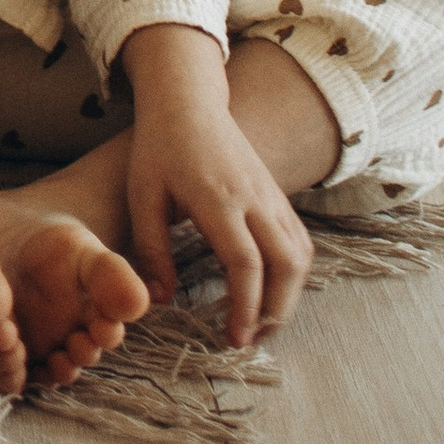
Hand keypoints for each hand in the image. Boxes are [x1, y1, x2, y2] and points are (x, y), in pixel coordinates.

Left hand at [123, 36, 311, 347]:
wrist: (189, 103)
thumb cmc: (159, 150)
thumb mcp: (142, 196)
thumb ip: (151, 249)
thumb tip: (162, 300)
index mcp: (218, 198)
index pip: (246, 261)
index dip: (246, 305)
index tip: (234, 337)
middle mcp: (254, 197)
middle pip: (287, 264)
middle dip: (275, 311)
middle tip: (248, 340)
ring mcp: (272, 195)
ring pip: (301, 255)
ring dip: (288, 297)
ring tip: (260, 324)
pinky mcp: (278, 196)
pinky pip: (300, 241)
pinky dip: (293, 275)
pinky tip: (271, 293)